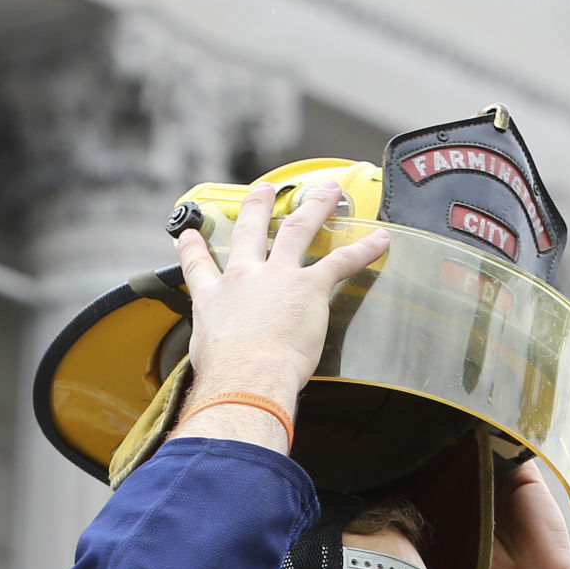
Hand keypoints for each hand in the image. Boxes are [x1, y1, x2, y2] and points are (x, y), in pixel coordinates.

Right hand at [175, 181, 388, 415]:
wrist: (247, 377)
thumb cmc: (227, 377)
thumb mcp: (206, 356)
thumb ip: (215, 347)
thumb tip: (222, 360)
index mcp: (215, 298)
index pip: (198, 265)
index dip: (193, 247)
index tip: (190, 234)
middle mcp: (245, 278)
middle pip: (251, 230)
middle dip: (258, 207)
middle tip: (264, 191)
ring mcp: (278, 277)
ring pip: (298, 229)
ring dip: (315, 206)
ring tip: (327, 191)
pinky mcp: (309, 287)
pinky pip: (340, 261)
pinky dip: (363, 249)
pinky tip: (379, 239)